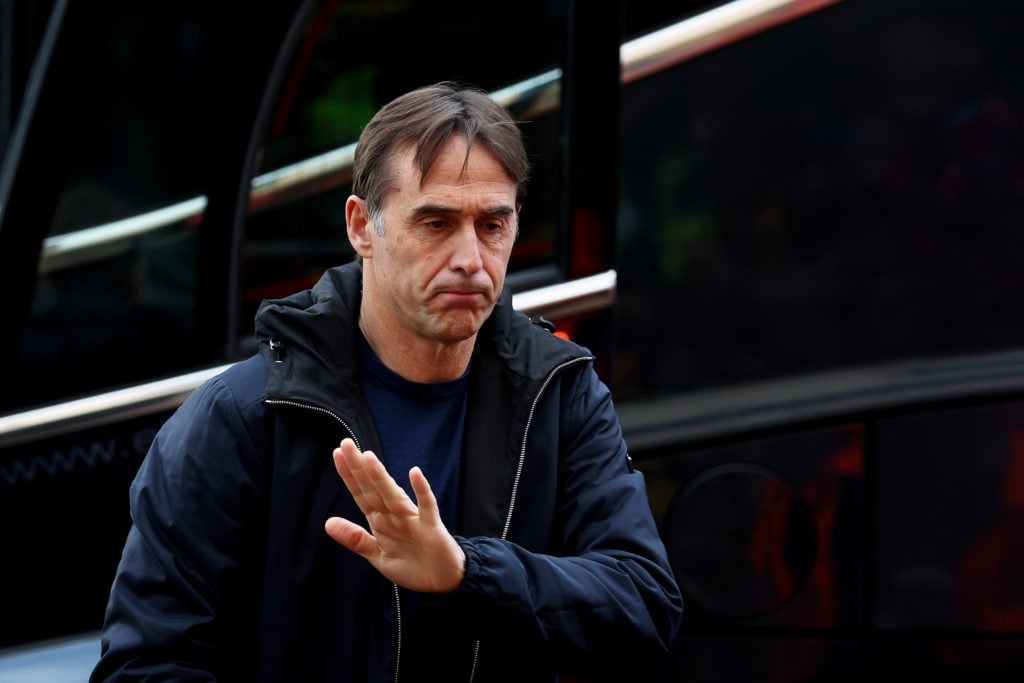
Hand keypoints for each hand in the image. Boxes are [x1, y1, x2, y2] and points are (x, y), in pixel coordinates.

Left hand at [324, 438, 465, 592]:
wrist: (442, 581)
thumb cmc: (412, 565)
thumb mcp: (378, 556)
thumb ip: (355, 539)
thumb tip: (327, 523)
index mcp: (380, 521)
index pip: (360, 494)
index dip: (348, 476)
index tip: (336, 454)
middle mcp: (394, 515)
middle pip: (373, 488)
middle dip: (359, 468)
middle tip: (346, 444)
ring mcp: (413, 518)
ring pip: (393, 494)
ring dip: (381, 477)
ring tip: (368, 457)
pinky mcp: (431, 526)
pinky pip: (426, 505)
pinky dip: (421, 490)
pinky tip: (415, 474)